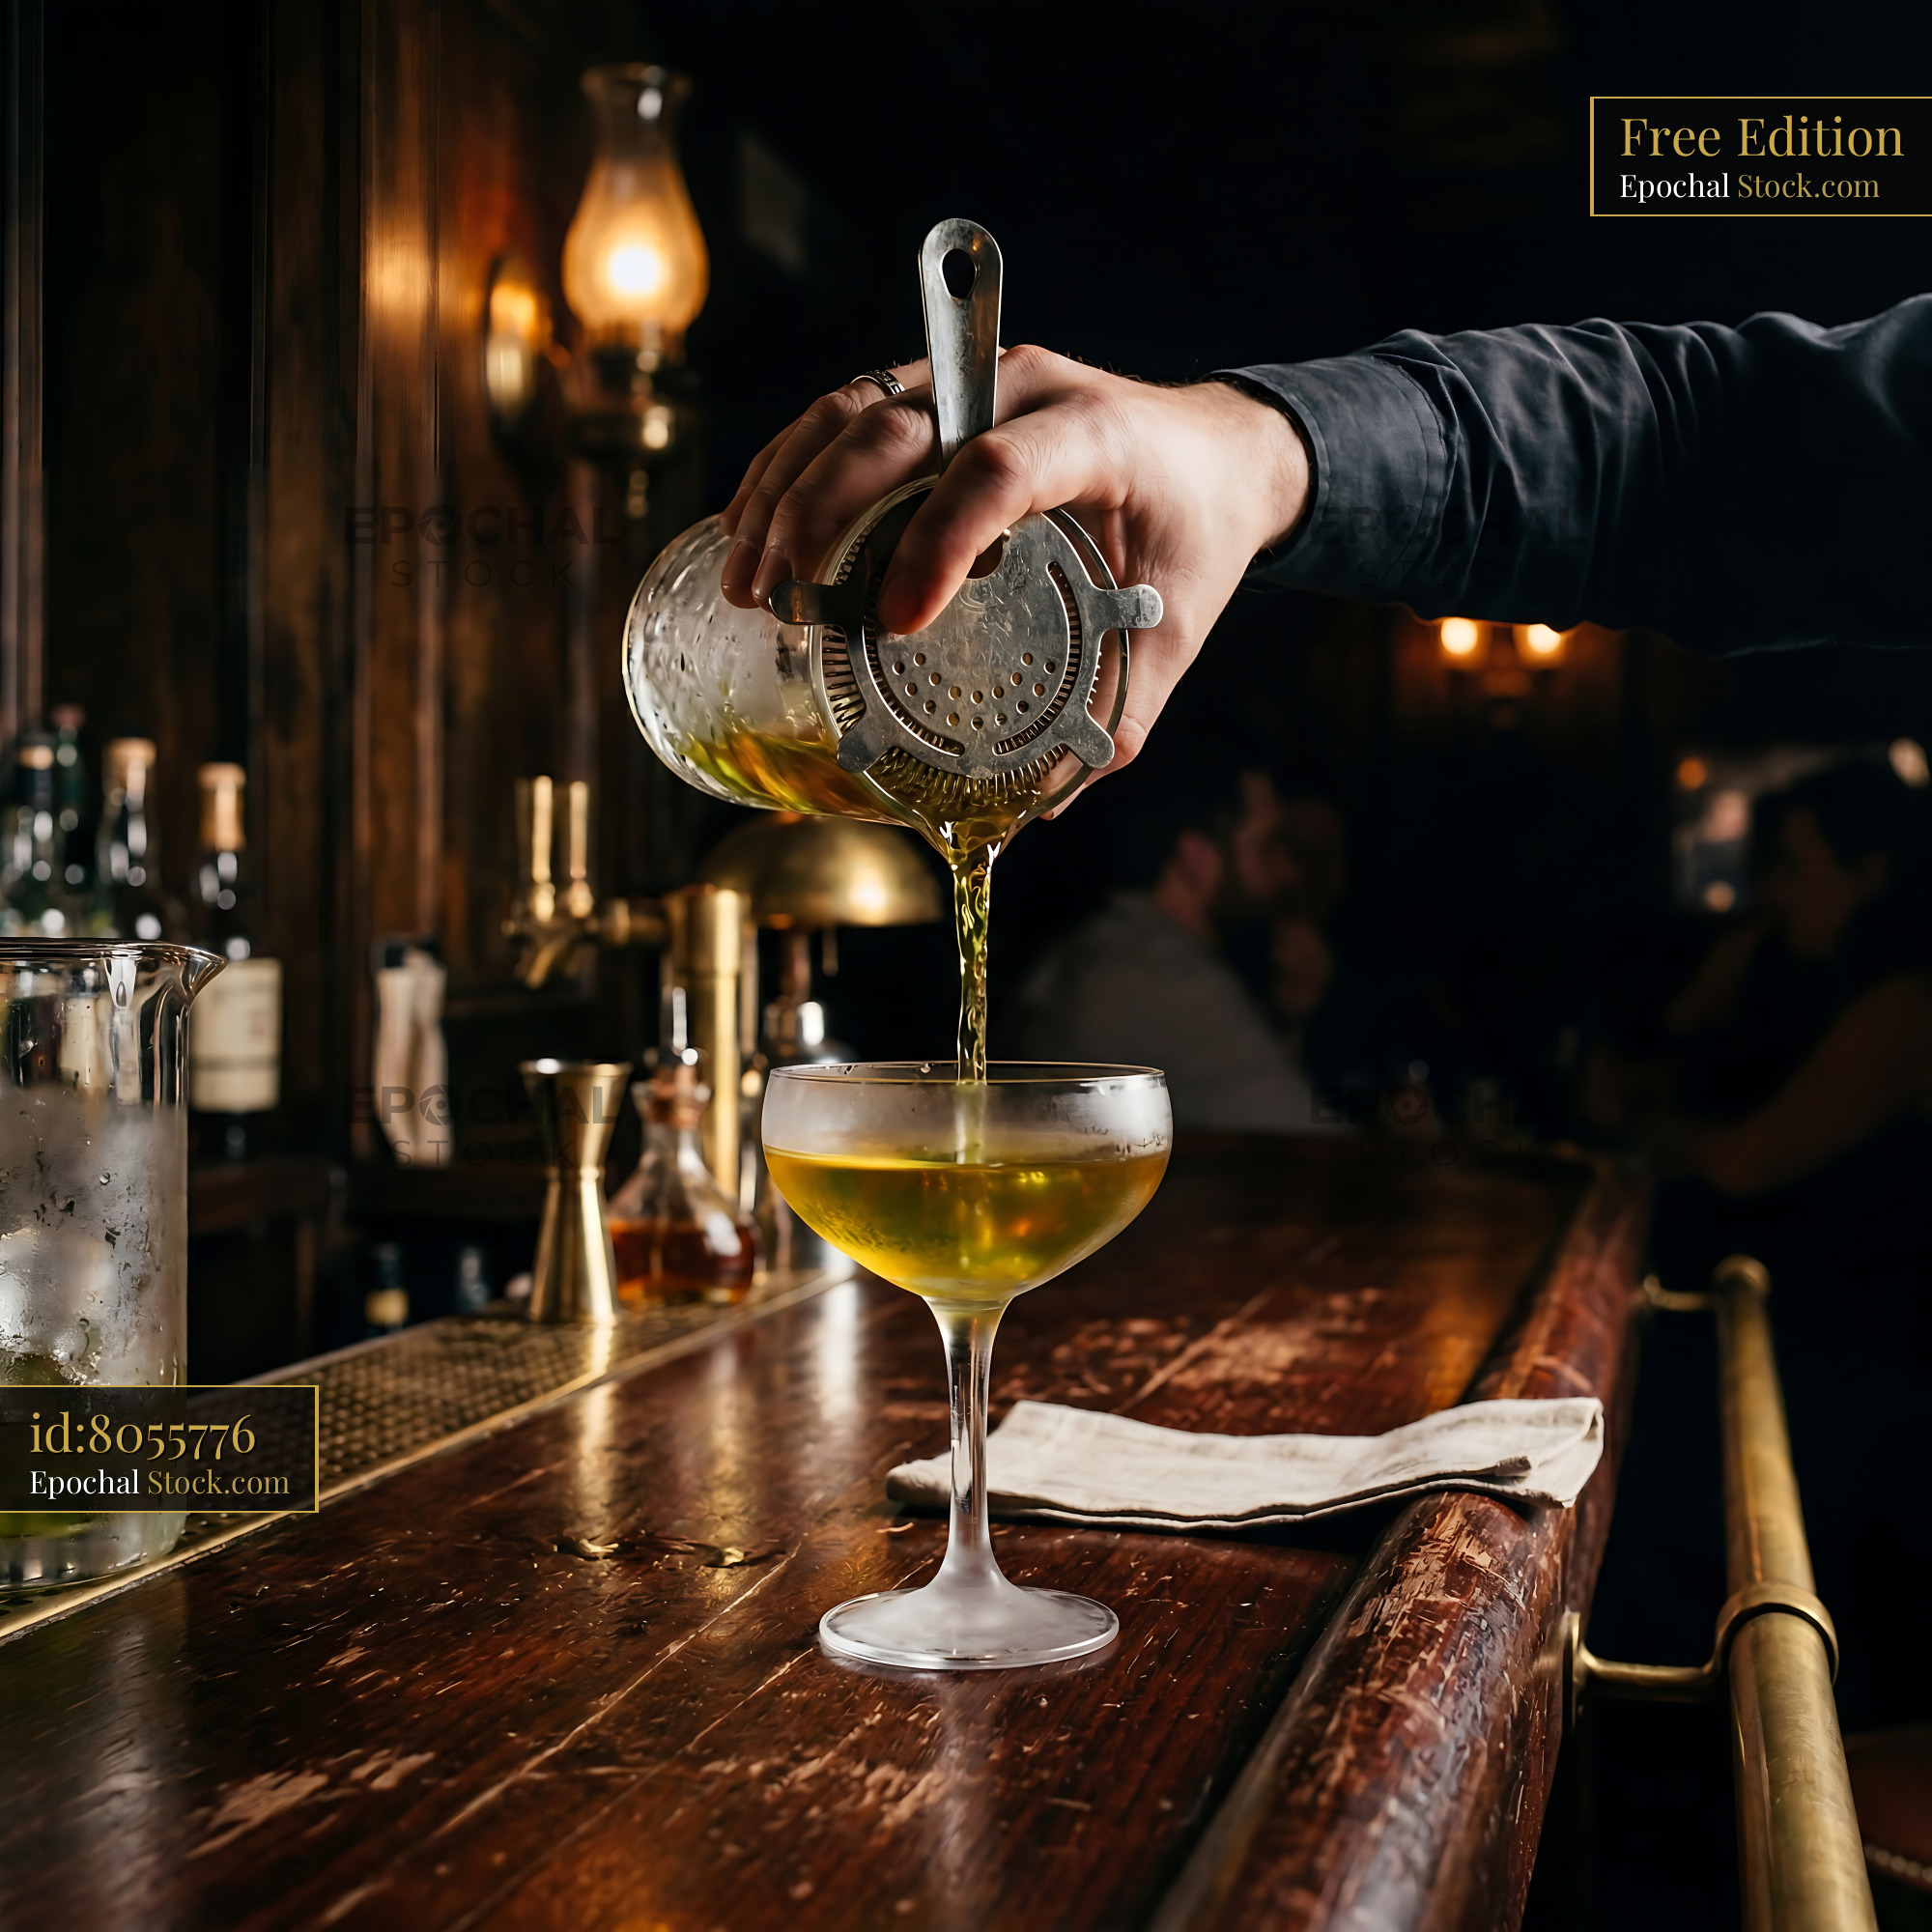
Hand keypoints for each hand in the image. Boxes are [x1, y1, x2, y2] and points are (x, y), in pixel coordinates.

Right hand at [718, 348, 1310, 781]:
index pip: (996, 469)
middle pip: (896, 428)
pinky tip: (751, 532)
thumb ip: (1124, 705)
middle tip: (781, 603)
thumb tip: (1050, 800)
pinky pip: (843, 413)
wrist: (1219, 449)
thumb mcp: (1180, 618)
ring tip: (748, 581)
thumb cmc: (1198, 529)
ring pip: (851, 410)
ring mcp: (971, 382)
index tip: (896, 621)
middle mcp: (1023, 388)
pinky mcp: (937, 393)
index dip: (937, 541)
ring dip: (784, 491)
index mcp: (1094, 434)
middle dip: (820, 513)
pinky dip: (787, 468)